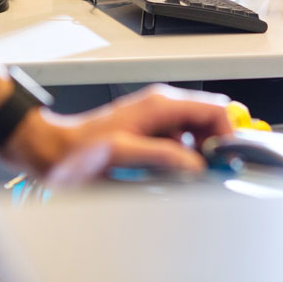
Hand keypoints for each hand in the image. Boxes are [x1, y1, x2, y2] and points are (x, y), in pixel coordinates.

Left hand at [7, 84, 231, 184]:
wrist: (54, 150)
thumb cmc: (80, 150)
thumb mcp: (123, 154)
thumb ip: (162, 156)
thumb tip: (196, 165)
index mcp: (159, 104)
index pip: (214, 109)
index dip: (228, 133)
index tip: (226, 160)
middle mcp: (161, 106)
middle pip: (210, 119)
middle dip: (216, 146)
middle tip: (211, 172)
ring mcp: (156, 118)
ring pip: (197, 131)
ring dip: (201, 154)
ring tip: (190, 176)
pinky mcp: (150, 131)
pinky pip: (181, 141)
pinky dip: (185, 157)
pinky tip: (173, 174)